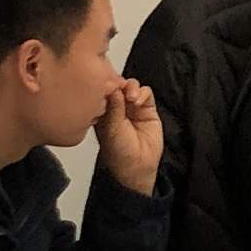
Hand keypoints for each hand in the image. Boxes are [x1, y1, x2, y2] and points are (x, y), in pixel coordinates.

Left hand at [95, 74, 164, 192]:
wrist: (137, 167)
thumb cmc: (119, 154)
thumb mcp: (110, 129)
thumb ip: (113, 108)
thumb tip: (114, 89)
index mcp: (102, 111)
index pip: (102, 91)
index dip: (105, 85)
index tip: (106, 84)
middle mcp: (117, 107)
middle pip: (118, 85)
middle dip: (119, 84)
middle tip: (119, 88)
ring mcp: (132, 107)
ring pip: (132, 86)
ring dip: (131, 87)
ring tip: (130, 97)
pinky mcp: (148, 109)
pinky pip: (146, 93)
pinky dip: (142, 93)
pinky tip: (138, 101)